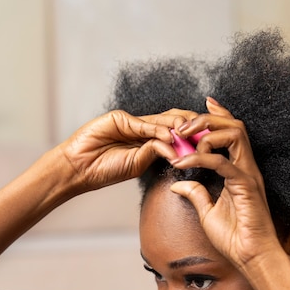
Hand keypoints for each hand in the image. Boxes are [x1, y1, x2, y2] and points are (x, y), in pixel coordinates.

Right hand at [59, 109, 196, 192]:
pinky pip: (144, 125)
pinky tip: (171, 139)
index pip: (175, 135)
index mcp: (148, 142)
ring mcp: (133, 123)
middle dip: (191, 127)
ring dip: (179, 127)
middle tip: (207, 135)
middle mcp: (143, 129)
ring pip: (162, 120)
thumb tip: (176, 151)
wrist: (79, 167)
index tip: (209, 144)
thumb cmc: (104, 170)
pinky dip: (158, 131)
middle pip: (173, 122)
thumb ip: (154, 154)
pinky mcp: (121, 118)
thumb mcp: (137, 165)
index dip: (192, 137)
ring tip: (192, 136)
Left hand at [169, 99, 280, 269]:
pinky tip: (183, 164)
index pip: (231, 133)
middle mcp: (246, 168)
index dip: (218, 115)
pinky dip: (200, 159)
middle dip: (206, 119)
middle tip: (181, 128)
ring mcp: (248, 175)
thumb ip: (195, 194)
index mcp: (239, 171)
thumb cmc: (235, 239)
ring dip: (206, 132)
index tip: (202, 105)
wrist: (251, 257)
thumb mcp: (207, 213)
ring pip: (234, 133)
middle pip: (233, 126)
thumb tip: (177, 184)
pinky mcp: (246, 185)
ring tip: (184, 141)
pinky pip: (222, 162)